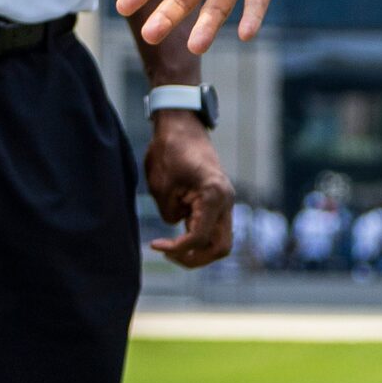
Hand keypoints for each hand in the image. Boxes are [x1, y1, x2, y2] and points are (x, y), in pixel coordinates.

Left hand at [143, 116, 234, 267]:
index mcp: (213, 196)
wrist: (181, 124)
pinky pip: (214, 228)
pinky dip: (198, 237)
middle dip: (196, 258)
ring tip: (172, 250)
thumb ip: (170, 214)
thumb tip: (178, 226)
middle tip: (170, 256)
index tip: (155, 246)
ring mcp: (225, 201)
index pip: (199, 238)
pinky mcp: (218, 200)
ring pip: (220, 240)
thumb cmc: (169, 150)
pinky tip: (178, 236)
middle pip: (221, 247)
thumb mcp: (162, 187)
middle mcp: (225, 201)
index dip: (177, 248)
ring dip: (199, 249)